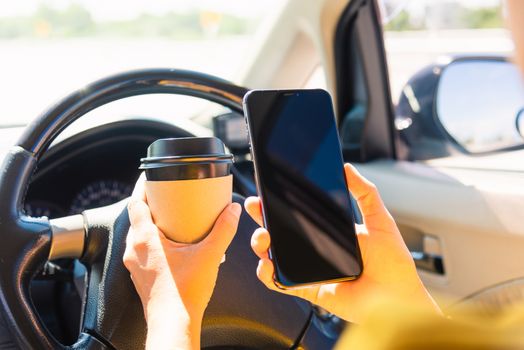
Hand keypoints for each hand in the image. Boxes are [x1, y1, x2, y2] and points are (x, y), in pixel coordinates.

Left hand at [123, 174, 240, 349]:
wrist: (174, 324)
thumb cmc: (184, 294)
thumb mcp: (209, 255)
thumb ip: (223, 230)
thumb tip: (232, 211)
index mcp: (144, 239)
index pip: (135, 203)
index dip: (142, 188)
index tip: (150, 178)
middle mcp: (134, 250)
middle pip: (137, 217)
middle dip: (152, 205)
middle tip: (168, 197)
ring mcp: (135, 265)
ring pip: (139, 235)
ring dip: (152, 224)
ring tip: (173, 220)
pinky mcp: (141, 276)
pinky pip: (143, 250)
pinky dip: (154, 241)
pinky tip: (174, 246)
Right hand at [245, 163, 439, 323]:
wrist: (398, 299)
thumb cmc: (393, 264)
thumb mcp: (380, 221)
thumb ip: (365, 193)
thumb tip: (348, 168)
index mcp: (328, 231)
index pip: (298, 213)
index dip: (280, 202)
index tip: (269, 189)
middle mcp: (315, 249)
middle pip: (280, 231)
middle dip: (262, 217)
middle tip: (256, 206)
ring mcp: (308, 269)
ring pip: (274, 254)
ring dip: (261, 244)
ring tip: (264, 237)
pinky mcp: (307, 288)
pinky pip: (280, 282)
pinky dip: (268, 274)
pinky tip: (267, 264)